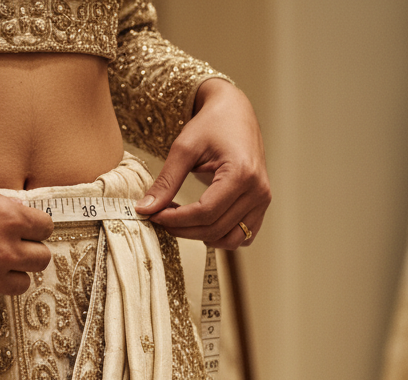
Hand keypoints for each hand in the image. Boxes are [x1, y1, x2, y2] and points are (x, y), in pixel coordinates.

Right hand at [0, 174, 53, 307]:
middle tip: (12, 247)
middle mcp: (4, 251)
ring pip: (21, 284)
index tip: (27, 229)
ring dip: (10, 273)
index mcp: (7, 218)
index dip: (35, 227)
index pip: (46, 228)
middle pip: (42, 260)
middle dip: (29, 251)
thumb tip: (14, 209)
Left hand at [134, 79, 270, 248]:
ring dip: (202, 237)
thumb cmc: (211, 124)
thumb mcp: (184, 148)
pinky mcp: (261, 206)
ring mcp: (262, 200)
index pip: (205, 212)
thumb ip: (166, 182)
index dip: (176, 220)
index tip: (153, 215)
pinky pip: (243, 236)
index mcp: (241, 173)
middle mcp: (258, 190)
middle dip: (183, 229)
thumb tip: (144, 209)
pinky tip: (202, 223)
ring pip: (230, 240)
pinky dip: (221, 237)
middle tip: (160, 218)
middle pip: (216, 229)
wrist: (235, 112)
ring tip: (180, 222)